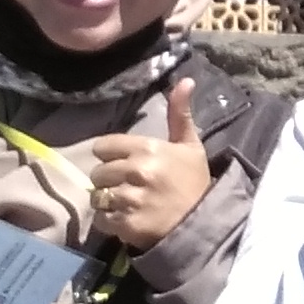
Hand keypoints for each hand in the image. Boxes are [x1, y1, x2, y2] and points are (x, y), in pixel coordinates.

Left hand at [89, 77, 212, 252]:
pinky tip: (129, 220)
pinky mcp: (127, 224)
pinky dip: (111, 222)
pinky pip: (102, 219)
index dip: (111, 156)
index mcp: (148, 148)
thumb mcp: (190, 146)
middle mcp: (136, 171)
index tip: (126, 165)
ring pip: (98, 197)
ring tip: (127, 205)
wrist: (205, 224)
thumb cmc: (194, 183)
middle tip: (129, 187)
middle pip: (98, 173)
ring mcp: (130, 199)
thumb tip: (185, 80)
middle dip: (109, 180)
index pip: (103, 147)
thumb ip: (180, 114)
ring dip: (108, 202)